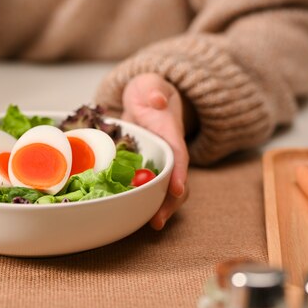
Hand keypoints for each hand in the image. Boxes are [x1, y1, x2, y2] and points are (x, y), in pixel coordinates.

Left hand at [122, 73, 189, 229]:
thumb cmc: (150, 91)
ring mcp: (157, 164)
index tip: (177, 189)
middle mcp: (168, 153)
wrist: (147, 98)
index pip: (178, 155)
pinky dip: (139, 202)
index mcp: (171, 133)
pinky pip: (144, 189)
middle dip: (170, 203)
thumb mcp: (152, 83)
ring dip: (157, 208)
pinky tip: (128, 215)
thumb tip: (157, 100)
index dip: (179, 173)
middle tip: (157, 220)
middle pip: (175, 181)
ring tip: (149, 225)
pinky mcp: (143, 170)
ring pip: (162, 190)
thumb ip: (155, 89)